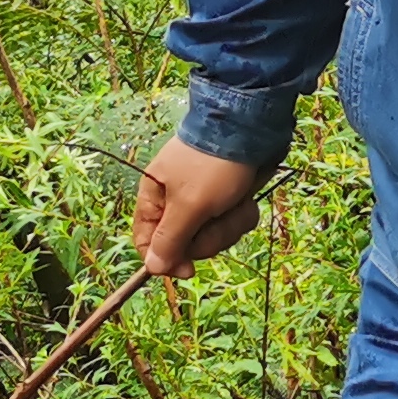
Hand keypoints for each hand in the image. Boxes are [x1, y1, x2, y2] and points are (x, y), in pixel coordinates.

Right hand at [132, 138, 269, 277]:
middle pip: (186, 244)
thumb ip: (169, 239)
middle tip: (217, 215)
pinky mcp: (228, 197)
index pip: (147, 242)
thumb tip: (151, 267)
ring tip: (235, 200)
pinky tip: (246, 197)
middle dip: (209, 235)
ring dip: (229, 224)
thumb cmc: (212, 166)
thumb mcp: (188, 205)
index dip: (166, 260)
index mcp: (155, 198)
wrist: (250, 128)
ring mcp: (204, 200)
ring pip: (214, 236)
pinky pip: (232, 222)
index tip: (188, 270)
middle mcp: (176, 202)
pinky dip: (242, 213)